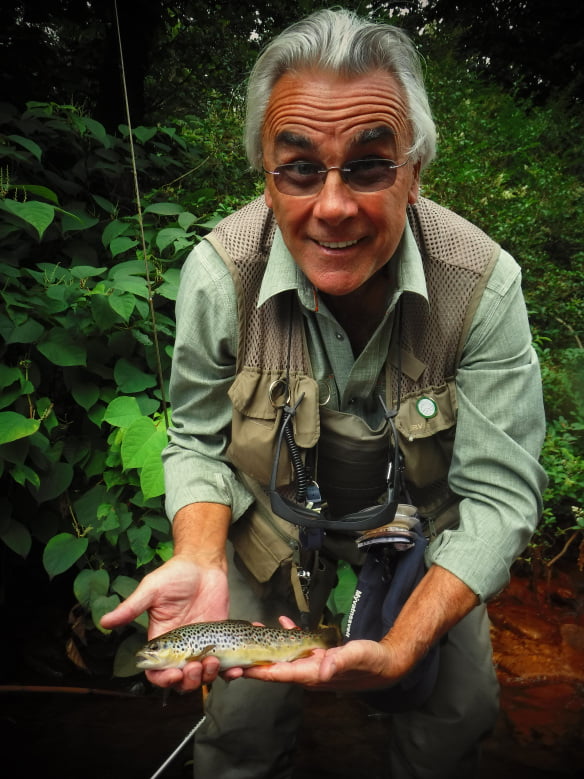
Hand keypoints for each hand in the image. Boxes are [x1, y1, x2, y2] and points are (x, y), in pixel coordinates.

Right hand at [100, 554, 228, 691]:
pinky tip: (238, 669)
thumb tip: (103, 622)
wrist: (203, 563)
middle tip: (197, 665)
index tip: (174, 674)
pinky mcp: (221, 640)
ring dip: (210, 676)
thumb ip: (131, 608)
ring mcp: (202, 645)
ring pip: (204, 675)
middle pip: (182, 679)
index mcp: (162, 640)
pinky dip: (232, 672)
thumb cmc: (175, 574)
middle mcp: (182, 648)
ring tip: (214, 661)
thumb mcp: (151, 589)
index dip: (164, 679)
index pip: (158, 672)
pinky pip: (226, 664)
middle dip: (189, 680)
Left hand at [223, 617, 405, 691]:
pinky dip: (289, 635)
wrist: (388, 663)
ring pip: (284, 655)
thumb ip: (339, 661)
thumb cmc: (372, 662)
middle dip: (256, 658)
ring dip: (268, 644)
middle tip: (236, 647)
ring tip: (254, 629)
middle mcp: (310, 672)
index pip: (279, 673)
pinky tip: (283, 623)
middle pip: (276, 666)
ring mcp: (314, 665)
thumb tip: (322, 669)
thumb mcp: (356, 657)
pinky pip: (298, 646)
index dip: (258, 670)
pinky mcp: (321, 656)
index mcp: (313, 674)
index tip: (239, 668)